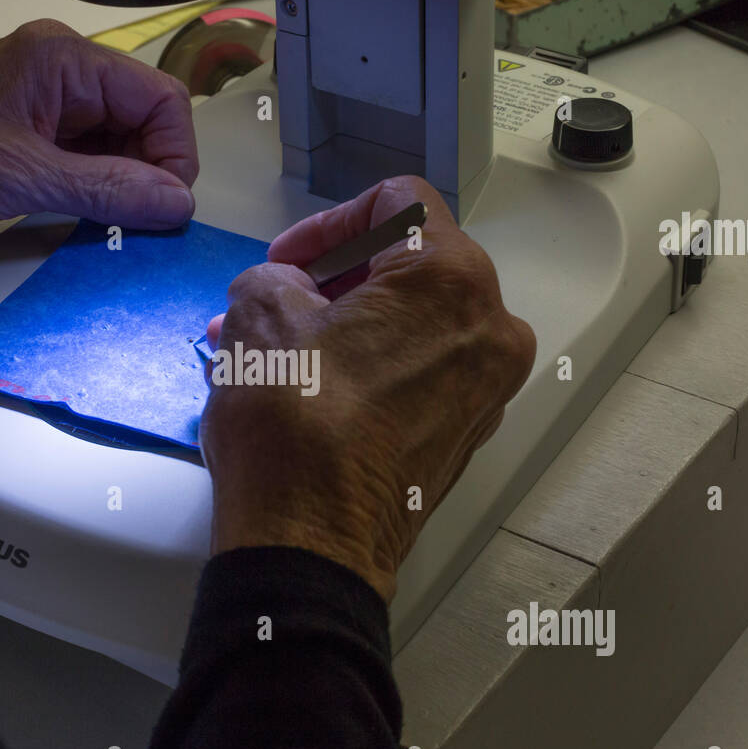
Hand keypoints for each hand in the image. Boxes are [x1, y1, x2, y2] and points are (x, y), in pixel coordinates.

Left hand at [0, 19, 197, 300]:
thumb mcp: (21, 175)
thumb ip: (107, 187)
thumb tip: (175, 202)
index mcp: (57, 61)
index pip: (155, 98)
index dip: (172, 153)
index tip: (168, 207)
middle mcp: (58, 85)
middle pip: (143, 125)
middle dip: (153, 175)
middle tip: (144, 226)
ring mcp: (44, 124)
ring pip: (121, 155)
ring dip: (129, 195)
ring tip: (121, 233)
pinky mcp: (30, 162)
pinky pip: (91, 179)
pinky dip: (103, 206)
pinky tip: (99, 231)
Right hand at [200, 176, 535, 601]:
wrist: (312, 545)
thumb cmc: (295, 432)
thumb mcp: (259, 318)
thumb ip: (273, 276)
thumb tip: (283, 289)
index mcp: (451, 279)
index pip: (397, 203)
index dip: (329, 221)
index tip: (288, 259)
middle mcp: (489, 330)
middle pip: (411, 267)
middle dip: (333, 279)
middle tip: (276, 302)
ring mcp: (485, 389)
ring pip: (413, 325)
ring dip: (348, 324)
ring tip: (278, 349)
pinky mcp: (464, 436)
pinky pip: (421, 374)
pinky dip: (372, 366)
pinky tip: (312, 388)